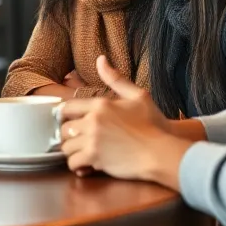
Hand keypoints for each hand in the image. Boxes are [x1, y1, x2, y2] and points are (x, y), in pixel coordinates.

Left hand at [58, 56, 190, 187]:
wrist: (162, 153)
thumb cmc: (153, 125)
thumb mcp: (138, 96)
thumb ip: (115, 79)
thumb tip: (100, 59)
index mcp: (100, 104)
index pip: (67, 107)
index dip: (66, 116)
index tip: (70, 122)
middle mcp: (92, 121)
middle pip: (64, 128)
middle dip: (70, 135)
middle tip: (79, 140)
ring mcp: (92, 140)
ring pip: (66, 147)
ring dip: (73, 151)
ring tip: (83, 153)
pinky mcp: (95, 158)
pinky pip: (73, 163)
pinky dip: (77, 166)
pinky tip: (86, 166)